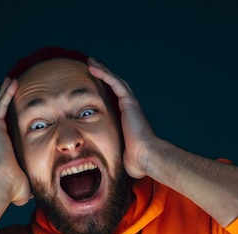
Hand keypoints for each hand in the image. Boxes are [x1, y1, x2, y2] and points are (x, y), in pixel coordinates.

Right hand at [0, 77, 31, 205]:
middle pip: (4, 112)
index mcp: (6, 146)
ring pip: (1, 106)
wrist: (4, 186)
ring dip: (6, 92)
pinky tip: (11, 83)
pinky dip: (5, 94)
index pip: (12, 126)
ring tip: (13, 80)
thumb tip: (43, 192)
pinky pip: (0, 106)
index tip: (25, 107)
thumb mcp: (29, 180)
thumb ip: (36, 180)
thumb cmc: (15, 188)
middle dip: (9, 99)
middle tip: (16, 86)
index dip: (17, 115)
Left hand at [88, 58, 157, 178]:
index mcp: (128, 120)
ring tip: (91, 63)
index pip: (116, 101)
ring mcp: (131, 105)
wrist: (146, 157)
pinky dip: (104, 74)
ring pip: (115, 81)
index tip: (95, 86)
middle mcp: (130, 109)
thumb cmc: (136, 161)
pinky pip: (115, 83)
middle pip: (116, 87)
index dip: (106, 91)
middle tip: (94, 67)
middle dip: (105, 76)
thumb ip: (114, 153)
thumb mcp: (120, 154)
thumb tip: (106, 166)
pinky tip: (93, 68)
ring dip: (103, 71)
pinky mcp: (129, 102)